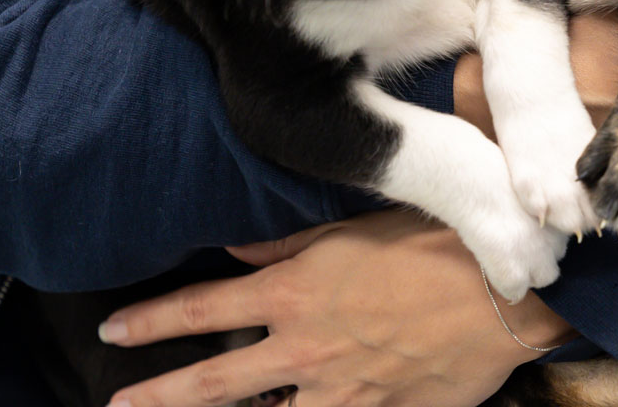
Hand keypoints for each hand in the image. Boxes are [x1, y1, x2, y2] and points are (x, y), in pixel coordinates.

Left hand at [101, 211, 573, 406]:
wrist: (501, 296)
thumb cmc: (434, 247)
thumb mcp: (358, 228)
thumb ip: (292, 241)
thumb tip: (236, 245)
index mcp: (296, 291)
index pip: (203, 309)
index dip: (152, 321)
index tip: (116, 327)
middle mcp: (304, 348)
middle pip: (213, 382)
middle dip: (159, 392)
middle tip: (118, 398)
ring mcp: (337, 390)